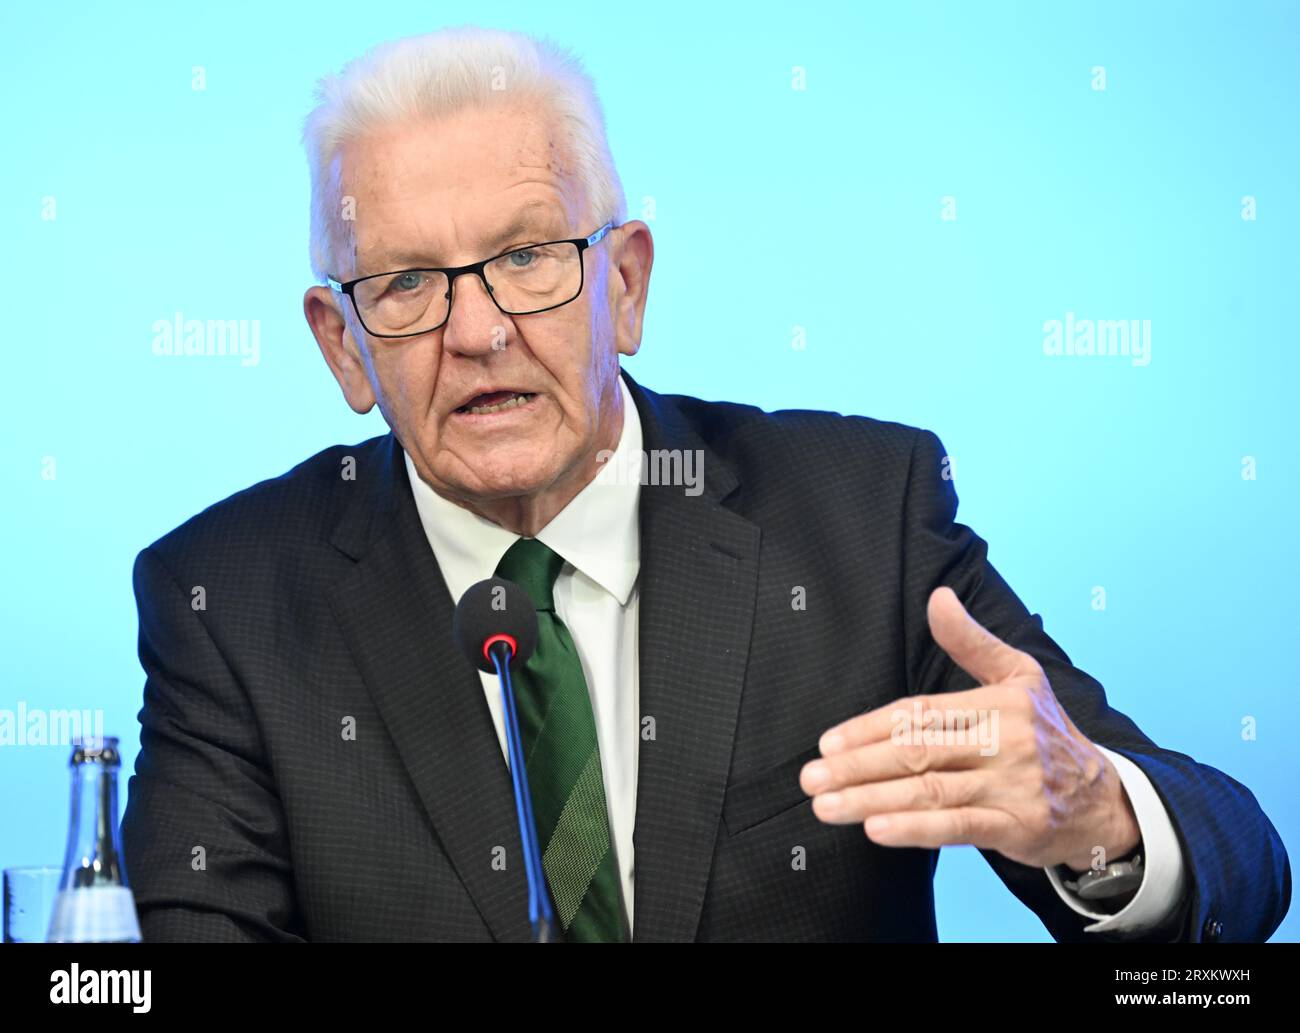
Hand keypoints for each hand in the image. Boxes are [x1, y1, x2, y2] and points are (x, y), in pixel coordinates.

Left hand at [799, 586, 1139, 870]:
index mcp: (996, 703)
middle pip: (917, 752)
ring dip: (871, 799)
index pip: (920, 714)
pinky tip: (876, 828)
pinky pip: (957, 827)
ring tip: (827, 805)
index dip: (869, 728)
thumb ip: (971, 641)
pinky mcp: (1016, 827)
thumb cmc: (1047, 734)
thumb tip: (938, 598)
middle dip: (857, 765)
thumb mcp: (1019, 676)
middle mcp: (1003, 742)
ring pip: (929, 792)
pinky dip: (915, 829)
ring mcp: (1011, 786)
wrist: (1104, 799)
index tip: (829, 742)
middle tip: (813, 776)